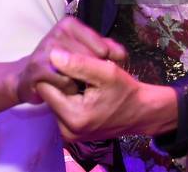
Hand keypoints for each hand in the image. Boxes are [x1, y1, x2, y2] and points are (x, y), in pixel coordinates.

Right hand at [12, 17, 125, 104]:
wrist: (28, 77)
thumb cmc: (61, 64)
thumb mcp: (85, 51)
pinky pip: (66, 82)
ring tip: (74, 83)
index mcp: (70, 25)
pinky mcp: (39, 67)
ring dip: (81, 83)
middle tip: (86, 81)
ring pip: (80, 71)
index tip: (101, 70)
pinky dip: (69, 90)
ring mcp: (47, 48)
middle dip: (93, 74)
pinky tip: (64, 89)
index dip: (105, 64)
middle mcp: (58, 32)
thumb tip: (122, 54)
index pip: (102, 48)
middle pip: (92, 59)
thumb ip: (105, 48)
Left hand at [36, 49, 176, 140]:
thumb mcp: (107, 72)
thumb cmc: (126, 91)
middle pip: (48, 93)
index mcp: (74, 117)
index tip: (70, 61)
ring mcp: (68, 134)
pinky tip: (83, 89)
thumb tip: (52, 54)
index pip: (45, 85)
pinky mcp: (71, 132)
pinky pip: (61, 107)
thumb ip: (79, 63)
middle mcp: (66, 131)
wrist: (141, 113)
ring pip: (54, 99)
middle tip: (79, 69)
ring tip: (84, 79)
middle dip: (60, 78)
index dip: (55, 69)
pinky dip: (69, 96)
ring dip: (64, 86)